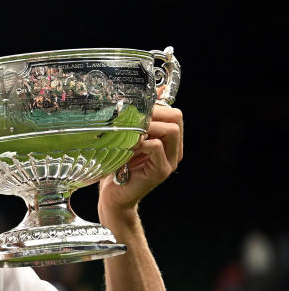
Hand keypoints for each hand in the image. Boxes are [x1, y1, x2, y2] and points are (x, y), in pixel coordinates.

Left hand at [98, 99, 183, 216]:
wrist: (114, 196)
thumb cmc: (118, 166)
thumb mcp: (127, 139)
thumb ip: (137, 122)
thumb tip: (145, 94)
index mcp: (170, 141)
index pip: (174, 113)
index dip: (155, 108)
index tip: (134, 112)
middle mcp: (174, 150)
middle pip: (176, 118)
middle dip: (152, 115)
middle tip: (131, 122)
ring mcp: (170, 161)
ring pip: (170, 130)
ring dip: (147, 128)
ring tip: (130, 135)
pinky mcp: (161, 171)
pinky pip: (157, 147)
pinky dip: (141, 142)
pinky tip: (128, 147)